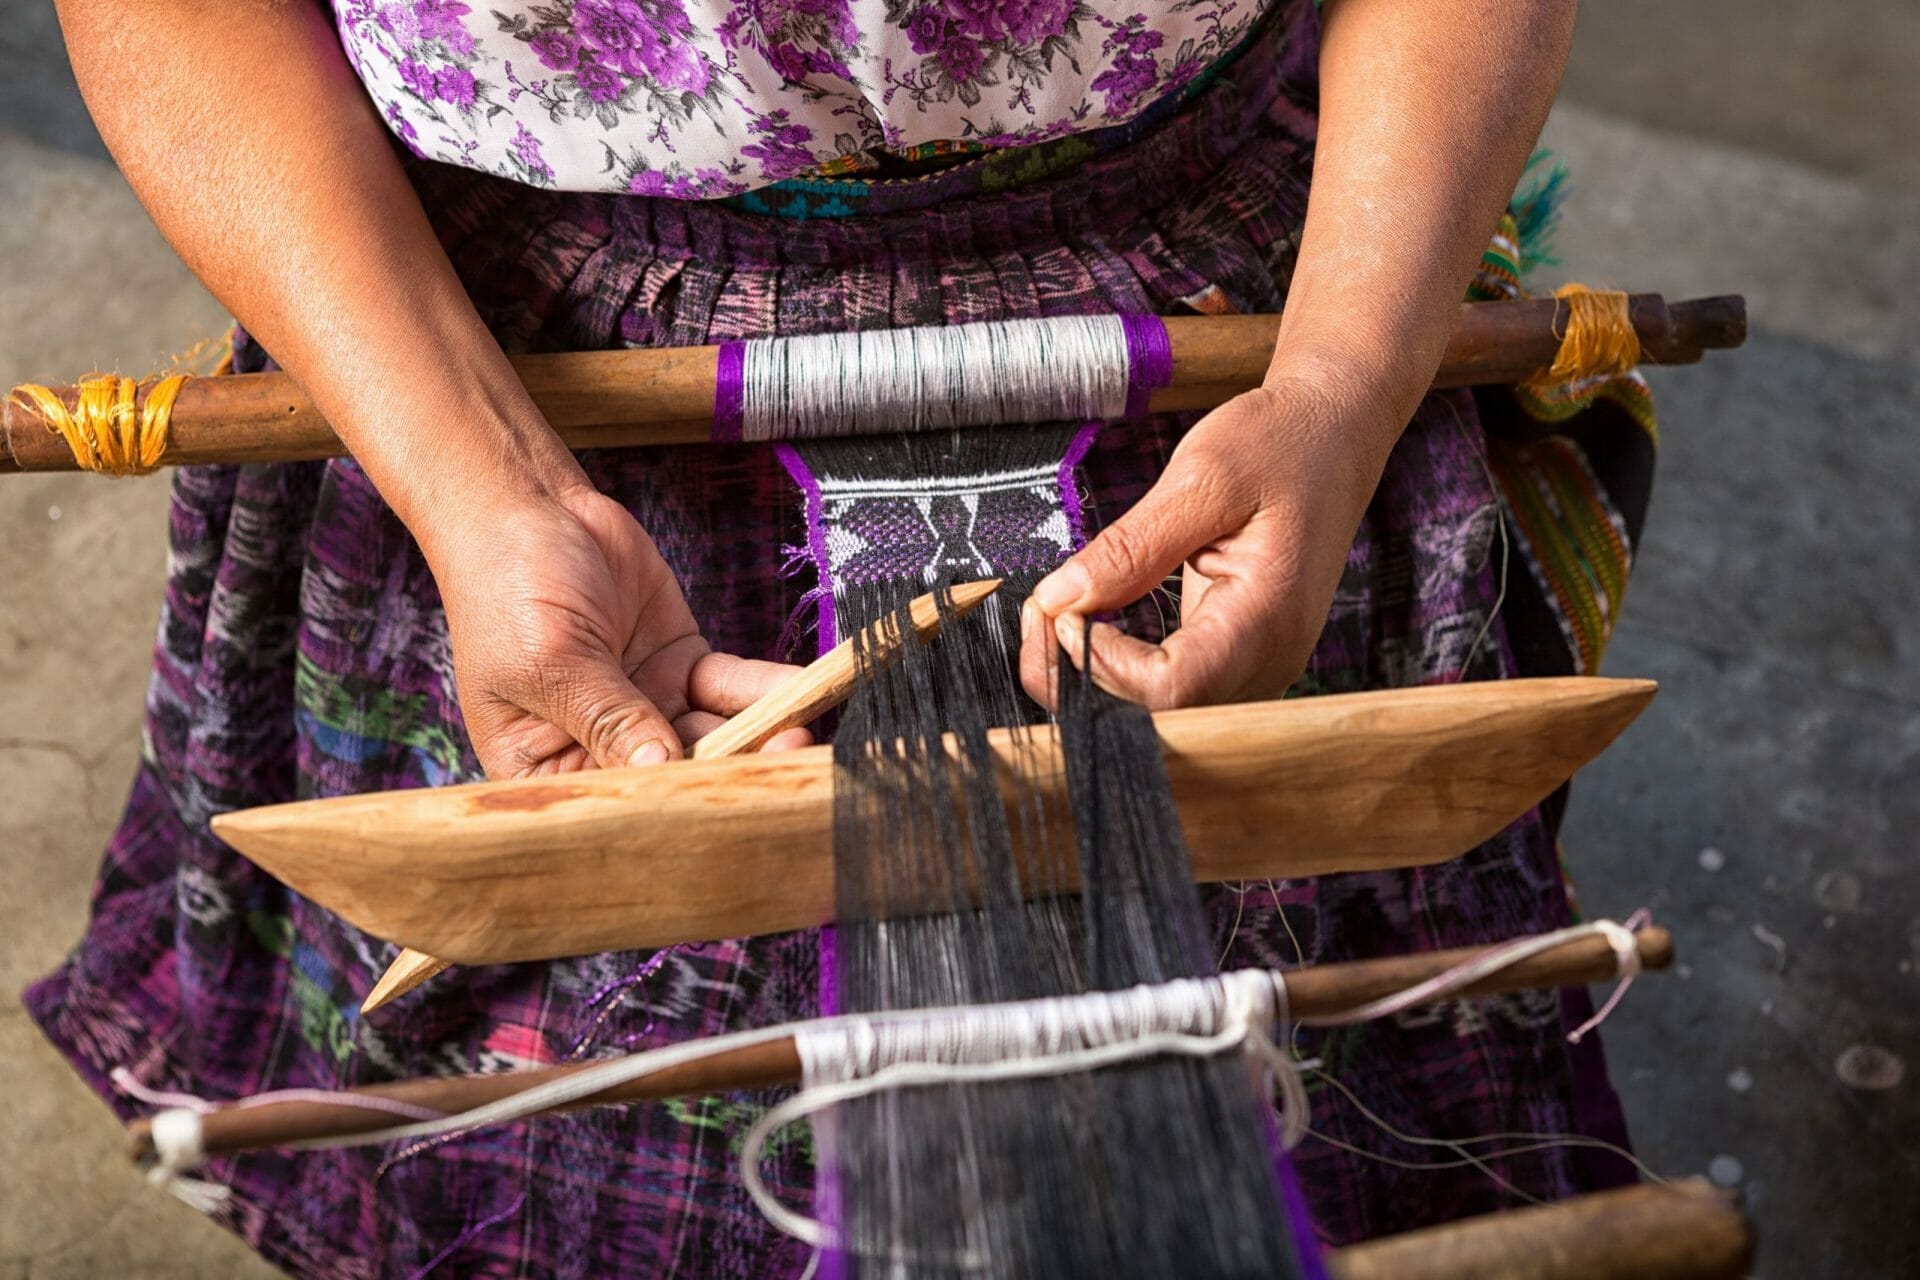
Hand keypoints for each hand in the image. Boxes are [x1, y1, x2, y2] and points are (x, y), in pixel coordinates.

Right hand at [429, 485, 808, 777]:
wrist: (529, 510)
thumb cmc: (506, 588)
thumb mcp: (550, 661)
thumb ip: (608, 716)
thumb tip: (659, 767)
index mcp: (547, 767)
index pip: (616, 800)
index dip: (668, 807)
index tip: (719, 804)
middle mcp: (602, 748)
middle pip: (678, 773)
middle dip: (731, 770)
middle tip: (784, 765)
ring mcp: (649, 707)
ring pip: (715, 732)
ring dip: (760, 734)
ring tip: (804, 734)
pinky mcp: (682, 666)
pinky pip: (732, 686)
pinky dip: (769, 688)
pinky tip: (806, 690)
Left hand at [1019, 375, 1400, 709]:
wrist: (1334, 438)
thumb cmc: (1280, 445)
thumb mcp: (1201, 477)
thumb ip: (1130, 547)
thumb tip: (1057, 601)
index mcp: (1266, 617)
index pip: (1170, 688)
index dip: (1101, 663)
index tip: (1065, 611)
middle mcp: (1268, 660)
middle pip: (1158, 714)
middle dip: (1081, 676)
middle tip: (1039, 611)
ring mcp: (1256, 667)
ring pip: (1159, 711)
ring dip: (1093, 678)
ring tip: (1056, 614)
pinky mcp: (1237, 658)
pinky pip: (1169, 688)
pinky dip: (1116, 667)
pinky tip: (1084, 627)